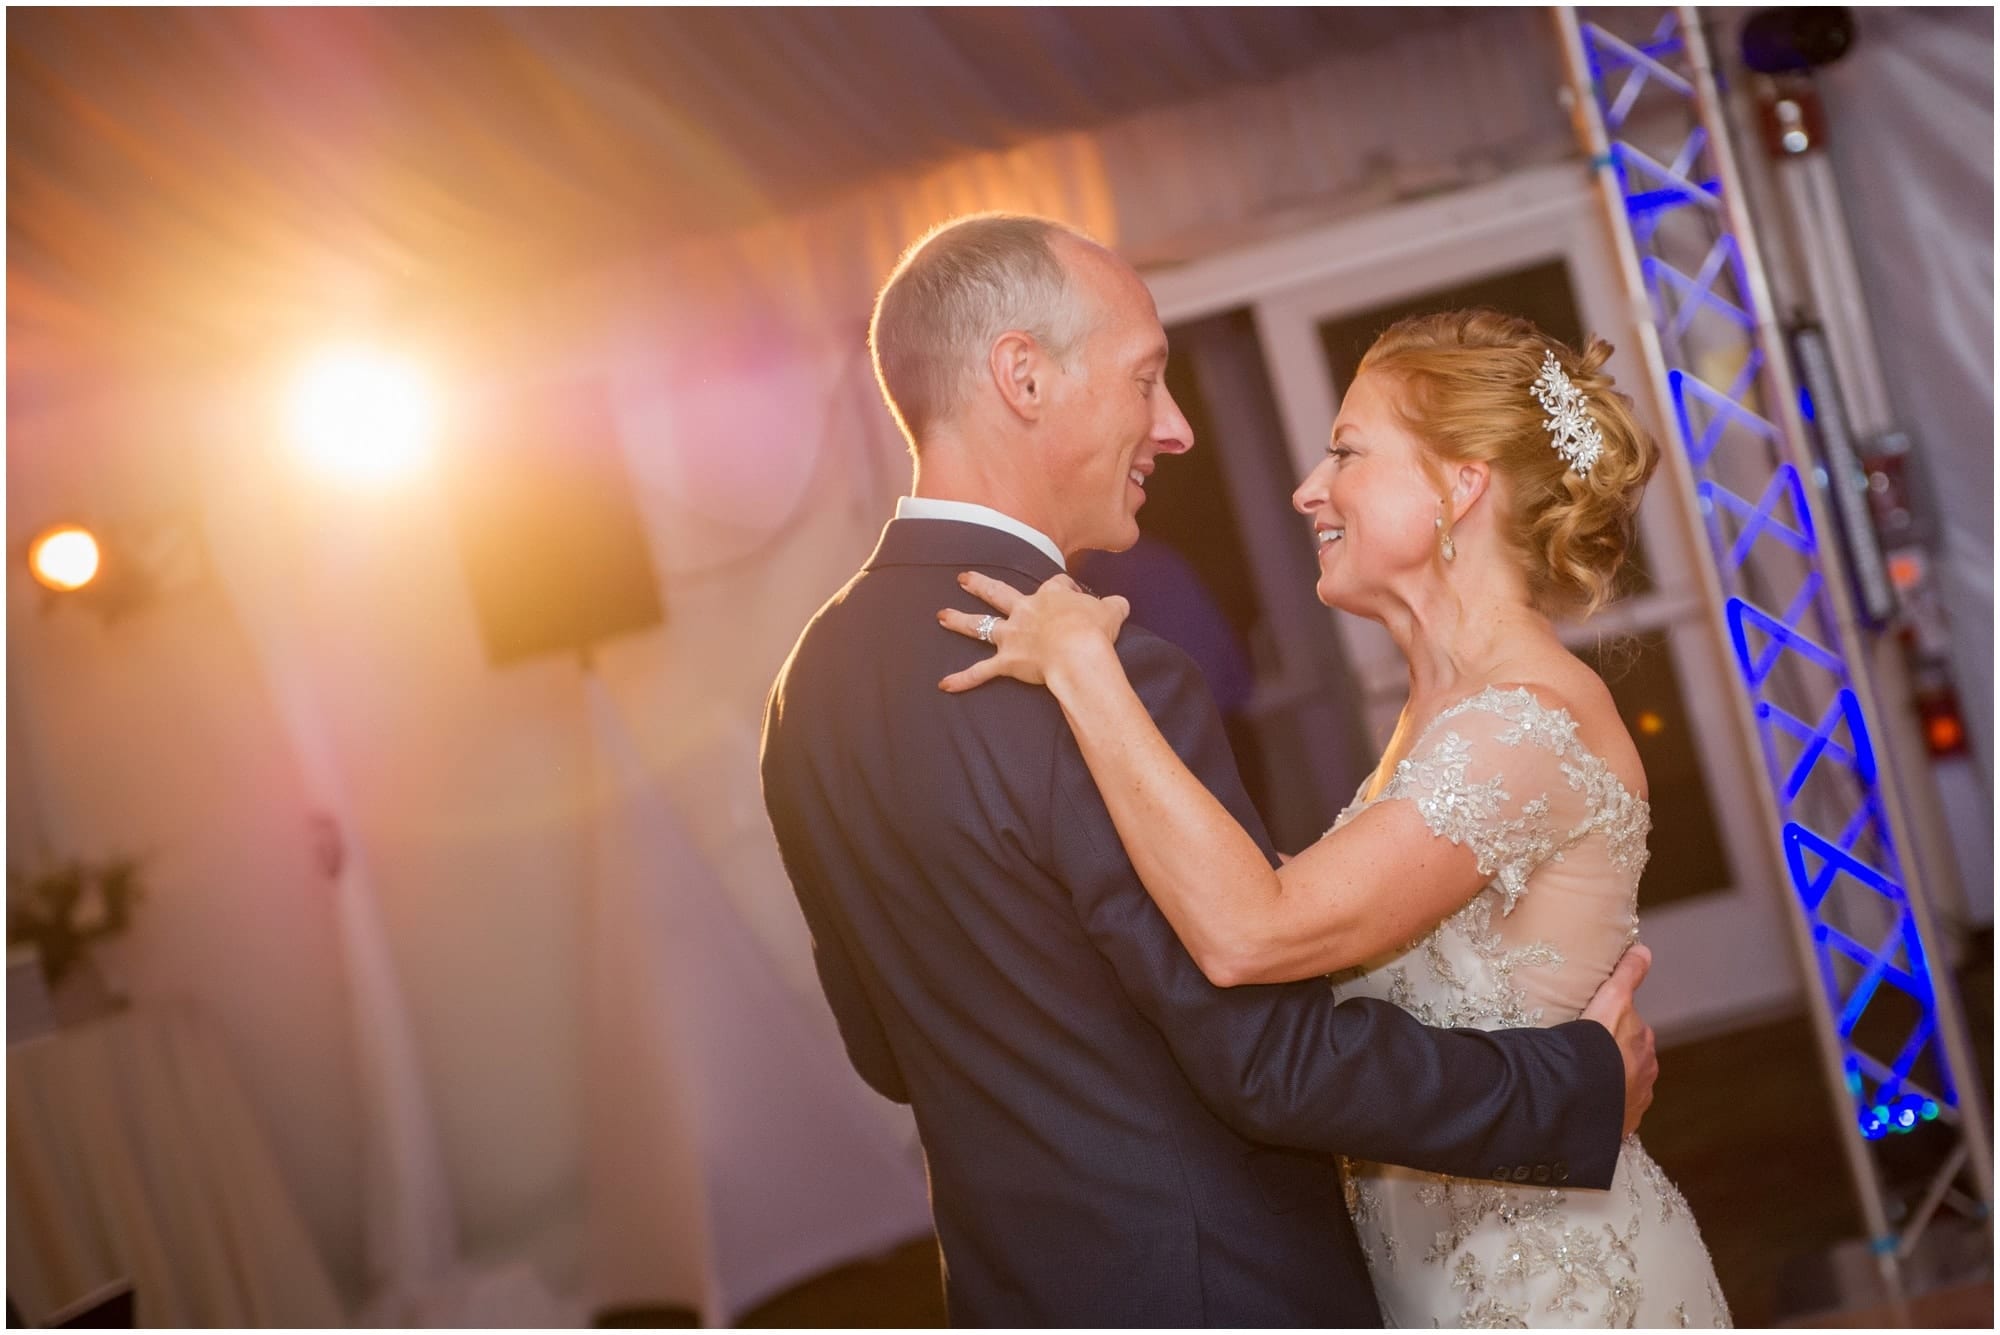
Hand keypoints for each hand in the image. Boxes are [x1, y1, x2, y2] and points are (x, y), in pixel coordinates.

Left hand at [937, 571, 1128, 692]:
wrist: (1078, 649)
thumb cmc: (1094, 630)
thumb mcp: (1112, 611)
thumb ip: (1114, 606)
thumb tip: (1121, 604)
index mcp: (1051, 596)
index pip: (1054, 584)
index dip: (1061, 588)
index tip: (1067, 590)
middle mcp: (1025, 611)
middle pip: (999, 593)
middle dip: (981, 585)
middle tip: (964, 578)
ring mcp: (1013, 635)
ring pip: (980, 625)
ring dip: (959, 620)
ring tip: (941, 615)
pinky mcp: (1007, 661)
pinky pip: (980, 671)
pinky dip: (962, 679)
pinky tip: (944, 685)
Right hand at [1580, 942, 1656, 1137]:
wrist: (1585, 1093)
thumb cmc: (1596, 1045)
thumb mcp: (1612, 1000)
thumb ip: (1628, 974)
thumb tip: (1644, 949)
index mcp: (1643, 1044)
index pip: (1632, 1030)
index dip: (1614, 1026)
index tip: (1598, 1029)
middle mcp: (1645, 1071)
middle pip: (1629, 1057)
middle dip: (1613, 1055)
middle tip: (1585, 1051)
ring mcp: (1634, 1099)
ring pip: (1622, 1084)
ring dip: (1608, 1081)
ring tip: (1581, 1078)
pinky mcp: (1622, 1122)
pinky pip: (1613, 1110)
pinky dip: (1604, 1105)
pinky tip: (1586, 1101)